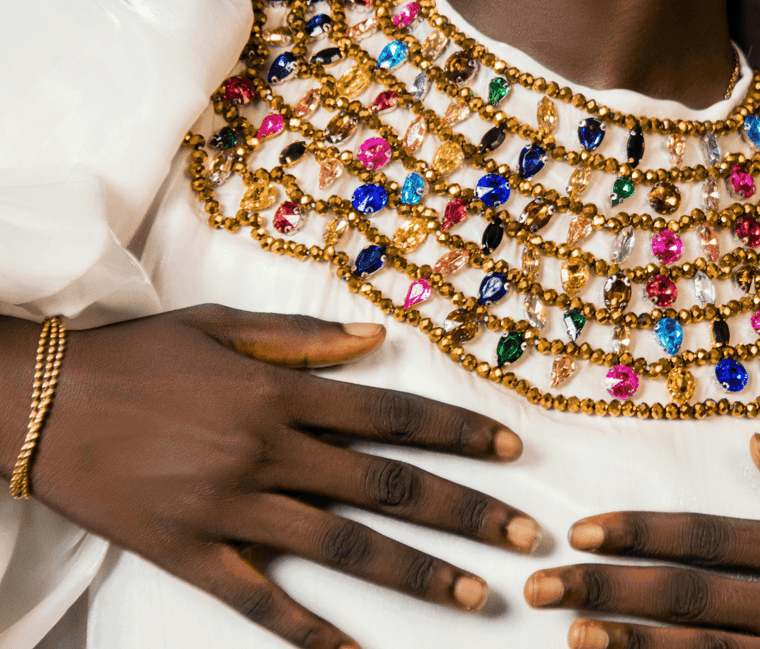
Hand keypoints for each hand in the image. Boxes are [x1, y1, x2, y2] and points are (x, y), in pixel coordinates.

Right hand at [0, 305, 539, 648]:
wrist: (35, 403)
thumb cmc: (133, 357)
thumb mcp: (220, 325)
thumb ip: (303, 337)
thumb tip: (378, 338)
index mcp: (280, 391)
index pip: (393, 415)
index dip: (460, 431)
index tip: (512, 449)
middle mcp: (268, 449)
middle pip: (387, 485)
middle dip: (465, 511)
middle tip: (525, 537)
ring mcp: (230, 505)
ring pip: (342, 545)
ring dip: (416, 572)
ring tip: (475, 593)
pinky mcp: (189, 551)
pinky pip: (258, 599)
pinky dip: (308, 631)